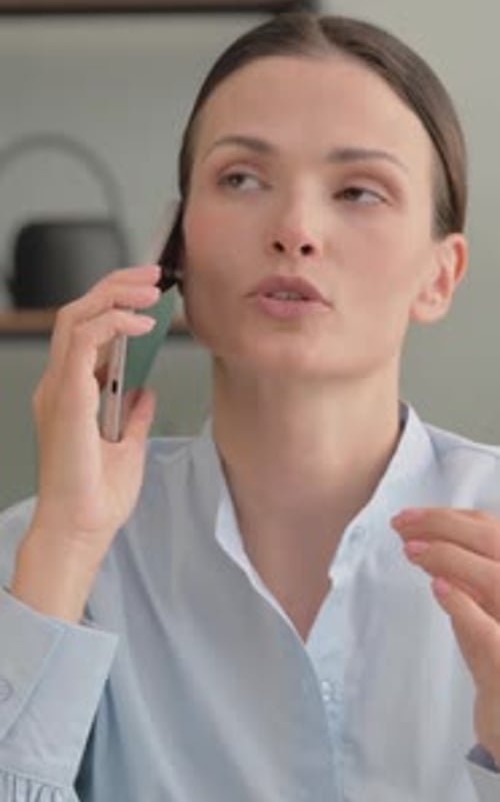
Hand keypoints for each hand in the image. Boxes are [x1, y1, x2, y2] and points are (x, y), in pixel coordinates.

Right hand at [12, 265, 160, 619]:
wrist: (82, 526)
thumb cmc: (98, 496)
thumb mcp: (128, 445)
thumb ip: (132, 414)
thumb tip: (145, 391)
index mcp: (72, 393)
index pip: (86, 331)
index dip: (115, 303)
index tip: (150, 291)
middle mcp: (60, 384)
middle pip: (79, 313)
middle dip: (116, 285)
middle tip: (152, 275)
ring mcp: (59, 388)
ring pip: (77, 317)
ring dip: (115, 295)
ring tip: (150, 288)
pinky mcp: (67, 397)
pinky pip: (82, 341)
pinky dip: (112, 324)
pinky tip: (141, 323)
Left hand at [392, 507, 499, 763]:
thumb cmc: (492, 660)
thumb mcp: (478, 611)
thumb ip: (461, 578)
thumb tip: (424, 540)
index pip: (494, 532)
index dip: (453, 518)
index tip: (413, 515)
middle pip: (496, 543)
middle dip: (446, 526)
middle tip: (401, 523)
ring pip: (496, 579)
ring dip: (451, 557)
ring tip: (411, 549)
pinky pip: (489, 633)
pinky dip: (464, 605)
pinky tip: (438, 586)